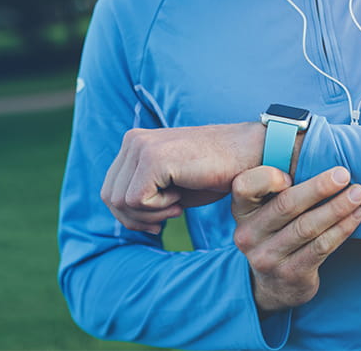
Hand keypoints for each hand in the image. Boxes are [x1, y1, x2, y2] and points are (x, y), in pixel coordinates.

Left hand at [101, 123, 265, 233]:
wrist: (250, 157)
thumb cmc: (216, 173)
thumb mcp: (171, 185)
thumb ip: (143, 192)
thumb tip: (120, 215)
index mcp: (134, 143)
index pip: (110, 190)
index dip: (131, 215)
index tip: (158, 220)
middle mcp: (133, 140)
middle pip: (110, 197)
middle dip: (137, 219)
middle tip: (170, 215)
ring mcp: (141, 146)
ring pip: (120, 201)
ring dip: (151, 214)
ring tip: (177, 204)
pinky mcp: (153, 158)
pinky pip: (136, 200)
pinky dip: (159, 209)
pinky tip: (180, 199)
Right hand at [231, 166, 360, 312]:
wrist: (274, 284)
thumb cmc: (276, 232)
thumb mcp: (265, 210)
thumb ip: (277, 185)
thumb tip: (311, 144)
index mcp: (241, 211)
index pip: (245, 186)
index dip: (268, 177)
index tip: (293, 170)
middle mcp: (248, 234)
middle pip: (285, 205)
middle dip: (318, 187)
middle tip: (343, 174)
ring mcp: (267, 257)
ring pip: (307, 227)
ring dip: (337, 208)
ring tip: (358, 193)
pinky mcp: (290, 274)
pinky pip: (321, 247)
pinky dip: (342, 229)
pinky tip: (356, 216)